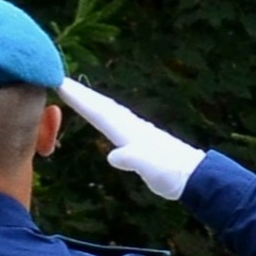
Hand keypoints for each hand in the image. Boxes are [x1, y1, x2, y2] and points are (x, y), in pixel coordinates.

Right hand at [58, 76, 201, 204]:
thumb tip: (114, 156)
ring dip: (92, 100)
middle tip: (61, 79)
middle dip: (82, 93)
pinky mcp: (139, 140)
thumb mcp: (152, 168)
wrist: (194, 176)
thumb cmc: (172, 173)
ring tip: (77, 92)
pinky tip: (104, 115)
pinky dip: (103, 113)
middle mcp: (131, 127)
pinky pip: (114, 121)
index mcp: (129, 132)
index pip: (99, 112)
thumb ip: (133, 159)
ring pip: (109, 110)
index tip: (61, 83)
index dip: (79, 99)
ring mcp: (136, 132)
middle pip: (102, 105)